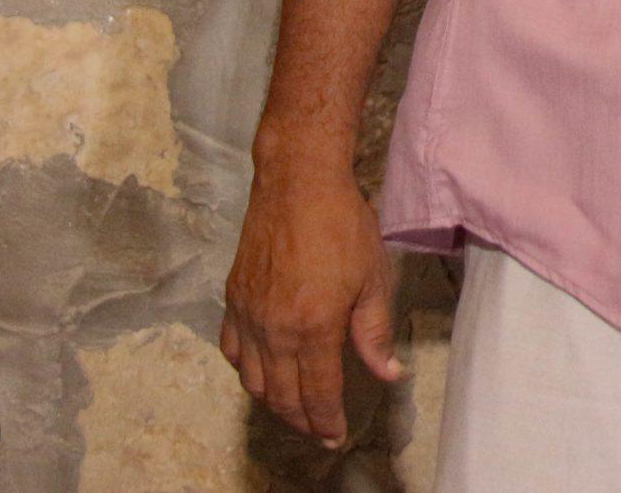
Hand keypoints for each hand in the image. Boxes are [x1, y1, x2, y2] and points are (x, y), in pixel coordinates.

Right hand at [219, 162, 404, 449]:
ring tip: (295, 405)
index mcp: (313, 328)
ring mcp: (248, 315)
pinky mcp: (233, 298)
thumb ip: (375, 333)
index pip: (317, 394)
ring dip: (274, 400)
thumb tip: (388, 373)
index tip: (335, 437)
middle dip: (302, 420)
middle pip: (282, 395)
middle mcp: (273, 330)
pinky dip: (246, 369)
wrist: (298, 183)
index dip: (327, 422)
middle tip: (319, 429)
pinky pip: (231, 349)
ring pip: (252, 380)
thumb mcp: (374, 279)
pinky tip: (262, 368)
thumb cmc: (343, 225)